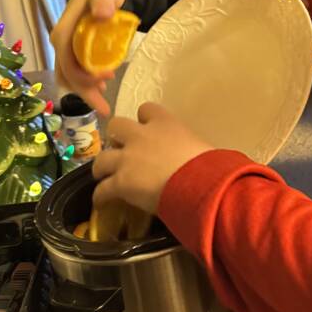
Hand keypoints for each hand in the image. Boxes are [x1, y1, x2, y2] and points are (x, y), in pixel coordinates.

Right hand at [50, 0, 126, 115]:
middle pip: (67, 75)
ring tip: (103, 102)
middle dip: (84, 91)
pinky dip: (86, 85)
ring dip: (85, 91)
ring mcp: (66, 49)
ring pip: (69, 78)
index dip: (84, 76)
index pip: (68, 61)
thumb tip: (102, 14)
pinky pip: (75, 74)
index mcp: (64, 32)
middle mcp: (61, 43)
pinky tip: (101, 89)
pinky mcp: (74, 53)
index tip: (108, 77)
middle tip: (105, 104)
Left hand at [92, 103, 211, 212]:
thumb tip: (192, 156)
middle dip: (116, 137)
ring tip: (105, 177)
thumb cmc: (209, 165)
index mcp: (165, 123)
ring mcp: (127, 159)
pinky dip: (101, 196)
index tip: (147, 130)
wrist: (200, 185)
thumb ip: (187, 145)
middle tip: (122, 151)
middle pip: (116, 125)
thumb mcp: (199, 145)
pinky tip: (102, 202)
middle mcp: (141, 136)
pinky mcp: (120, 182)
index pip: (147, 109)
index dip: (144, 120)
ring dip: (102, 167)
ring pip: (101, 158)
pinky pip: (103, 189)